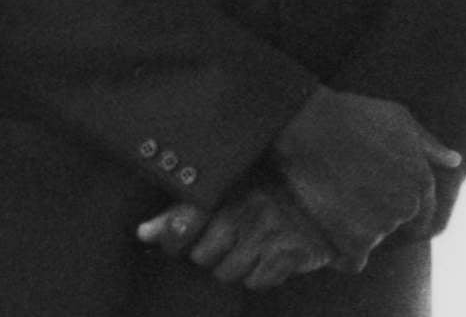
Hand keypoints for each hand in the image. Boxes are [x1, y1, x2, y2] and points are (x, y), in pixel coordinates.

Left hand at [137, 183, 334, 289]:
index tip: (171, 240)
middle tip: (219, 241)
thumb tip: (143, 234)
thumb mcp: (224, 184)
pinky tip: (264, 257)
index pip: (181, 223)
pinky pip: (258, 282)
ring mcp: (266, 239)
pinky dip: (257, 275)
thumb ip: (181, 209)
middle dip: (206, 254)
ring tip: (243, 248)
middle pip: (202, 257)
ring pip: (228, 274)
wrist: (322, 186)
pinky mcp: (290, 257)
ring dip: (231, 267)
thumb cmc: (265, 183)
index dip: (171, 238)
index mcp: (222, 192)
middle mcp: (241, 216)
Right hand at [270, 87, 459, 270]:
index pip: (421, 212)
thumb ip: (427, 143)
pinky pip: (353, 261)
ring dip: (355, 230)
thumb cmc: (348, 113)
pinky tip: (327, 233)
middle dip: (374, 214)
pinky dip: (342, 254)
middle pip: (394, 225)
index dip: (396, 204)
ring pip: (372, 240)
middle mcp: (406, 206)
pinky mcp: (352, 239)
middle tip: (345, 194)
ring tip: (329, 204)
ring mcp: (380, 224)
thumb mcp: (395, 116)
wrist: (301, 122)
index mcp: (421, 180)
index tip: (371, 195)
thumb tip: (454, 161)